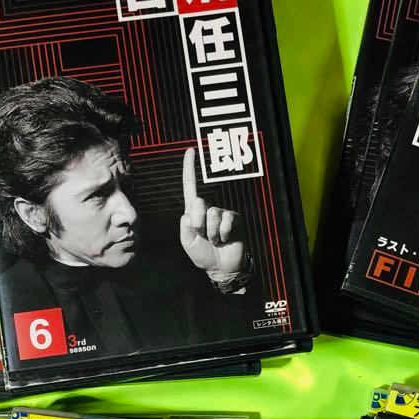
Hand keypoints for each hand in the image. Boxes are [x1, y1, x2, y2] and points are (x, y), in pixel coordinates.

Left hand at [179, 147, 246, 281]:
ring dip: (212, 233)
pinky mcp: (234, 219)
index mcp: (193, 212)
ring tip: (215, 240)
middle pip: (198, 203)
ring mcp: (222, 213)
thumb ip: (184, 225)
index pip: (190, 187)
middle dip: (198, 224)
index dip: (189, 169)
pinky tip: (225, 239)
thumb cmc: (203, 254)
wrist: (221, 268)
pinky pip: (226, 220)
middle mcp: (208, 208)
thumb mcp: (187, 242)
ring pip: (212, 214)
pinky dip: (223, 233)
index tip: (190, 151)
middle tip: (204, 236)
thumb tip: (193, 208)